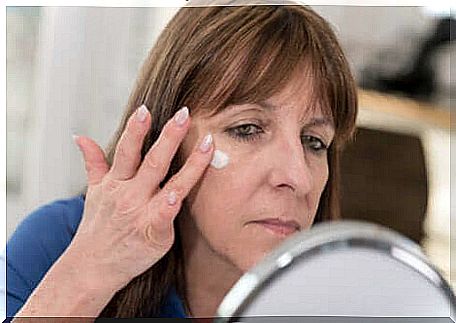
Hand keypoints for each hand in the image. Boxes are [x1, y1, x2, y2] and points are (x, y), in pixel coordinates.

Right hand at [68, 105, 212, 289]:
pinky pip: (165, 217)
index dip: (136, 129)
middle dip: (169, 136)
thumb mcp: (93, 193)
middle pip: (152, 161)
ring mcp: (142, 214)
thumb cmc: (97, 228)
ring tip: (207, 143)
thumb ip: (93, 163)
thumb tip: (80, 137)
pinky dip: (171, 206)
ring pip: (170, 183)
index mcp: (115, 183)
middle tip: (185, 114)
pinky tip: (180, 195)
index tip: (146, 109)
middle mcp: (129, 195)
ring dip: (191, 163)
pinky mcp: (153, 234)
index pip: (126, 150)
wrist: (90, 267)